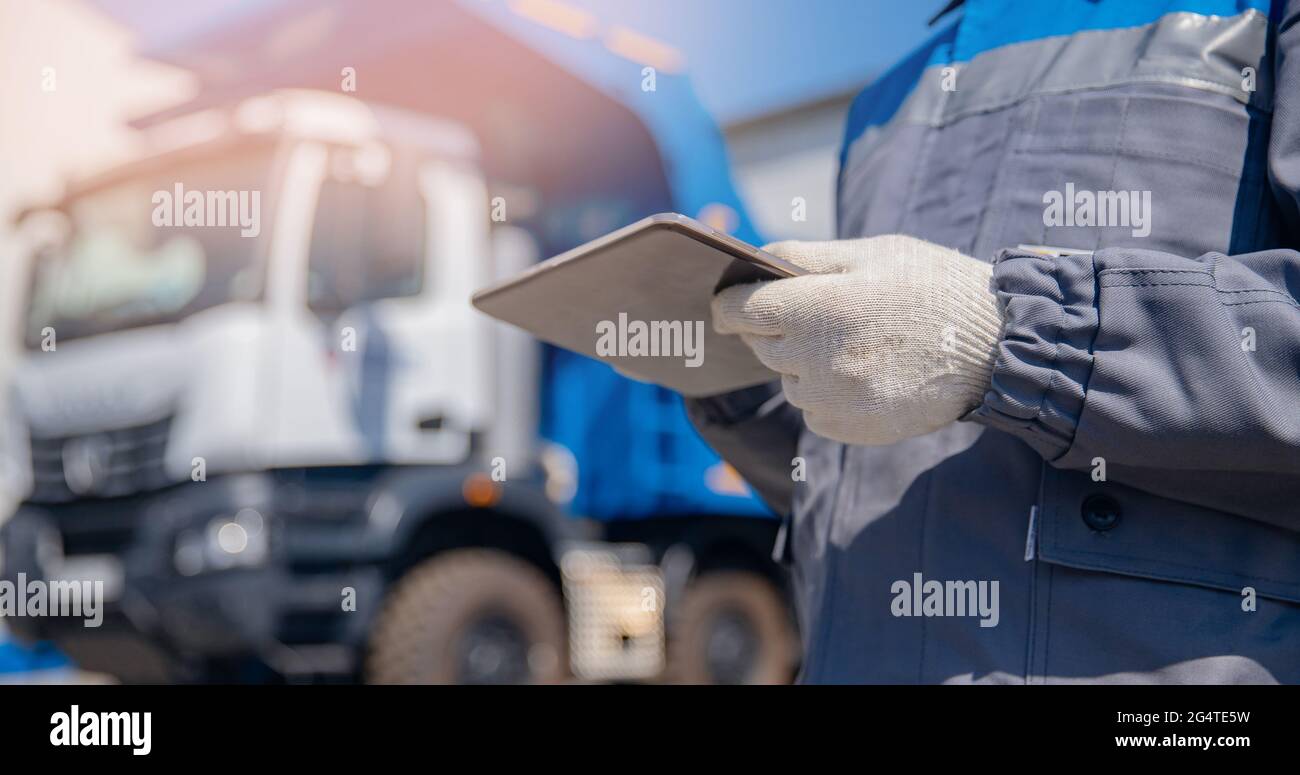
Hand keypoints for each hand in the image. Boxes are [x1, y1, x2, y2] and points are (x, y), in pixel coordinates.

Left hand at [712, 235, 1003, 444]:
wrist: (994, 349)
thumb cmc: (931, 288)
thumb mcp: (871, 254)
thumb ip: (804, 256)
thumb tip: (752, 261)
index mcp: (816, 307)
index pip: (738, 311)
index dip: (729, 304)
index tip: (730, 303)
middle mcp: (814, 358)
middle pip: (760, 344)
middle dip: (776, 328)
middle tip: (820, 315)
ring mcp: (829, 399)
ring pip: (788, 379)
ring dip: (804, 363)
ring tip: (856, 344)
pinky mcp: (846, 428)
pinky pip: (812, 410)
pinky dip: (826, 394)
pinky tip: (866, 375)